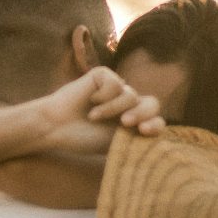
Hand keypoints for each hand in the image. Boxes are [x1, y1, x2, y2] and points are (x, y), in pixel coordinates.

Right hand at [37, 67, 164, 153]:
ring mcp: (116, 89)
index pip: (157, 121)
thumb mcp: (115, 141)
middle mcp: (127, 104)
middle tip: (125, 123)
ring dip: (112, 108)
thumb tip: (161, 128)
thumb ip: (137, 136)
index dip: (155, 125)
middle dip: (141, 114)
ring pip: (131, 94)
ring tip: (93, 117)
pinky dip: (103, 95)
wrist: (56, 127)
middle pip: (152, 103)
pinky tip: (90, 100)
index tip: (142, 131)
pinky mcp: (104, 75)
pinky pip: (116, 83)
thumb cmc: (83, 138)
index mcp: (133, 122)